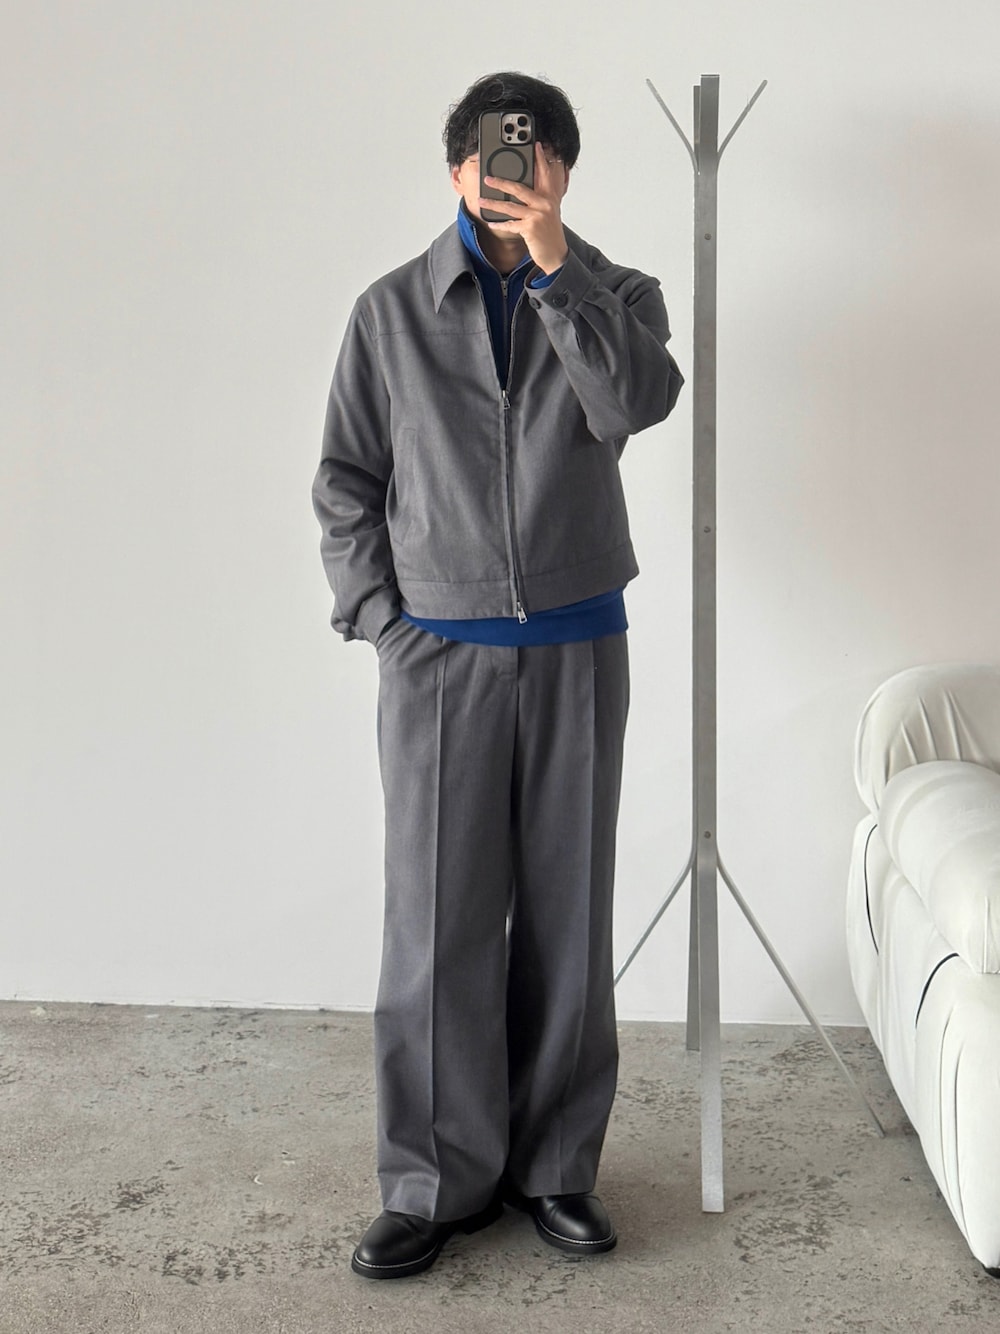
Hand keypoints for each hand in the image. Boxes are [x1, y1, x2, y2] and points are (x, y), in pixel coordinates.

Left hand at [481, 143, 569, 274]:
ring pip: (510, 206)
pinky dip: (499, 225)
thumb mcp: (549, 212)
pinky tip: (491, 224)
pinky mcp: (530, 228)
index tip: (535, 145)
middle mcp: (544, 204)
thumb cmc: (550, 234)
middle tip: (488, 178)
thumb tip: (524, 189)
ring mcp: (537, 216)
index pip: (544, 174)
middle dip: (501, 183)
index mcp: (550, 197)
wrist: (557, 255)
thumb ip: (541, 199)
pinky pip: (510, 224)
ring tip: (481, 200)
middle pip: (519, 188)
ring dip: (493, 203)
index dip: (540, 159)